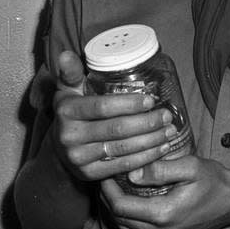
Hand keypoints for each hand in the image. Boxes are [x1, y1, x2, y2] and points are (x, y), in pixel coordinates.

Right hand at [49, 50, 180, 182]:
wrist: (59, 150)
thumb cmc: (74, 113)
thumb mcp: (68, 92)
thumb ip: (71, 74)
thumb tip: (66, 54)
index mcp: (66, 110)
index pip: (102, 107)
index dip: (129, 104)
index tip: (151, 100)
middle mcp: (68, 136)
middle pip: (116, 129)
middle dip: (147, 123)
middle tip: (167, 116)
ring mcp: (78, 157)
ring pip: (122, 148)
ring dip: (151, 140)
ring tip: (170, 131)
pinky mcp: (88, 174)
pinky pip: (122, 165)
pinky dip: (146, 157)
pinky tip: (162, 148)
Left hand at [100, 154, 229, 228]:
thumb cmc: (215, 180)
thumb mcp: (191, 167)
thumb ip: (160, 170)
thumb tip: (131, 174)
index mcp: (163, 215)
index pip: (121, 207)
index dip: (108, 190)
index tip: (105, 173)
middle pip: (119, 220)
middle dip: (108, 199)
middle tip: (106, 178)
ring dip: (116, 211)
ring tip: (114, 189)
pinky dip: (129, 219)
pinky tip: (130, 202)